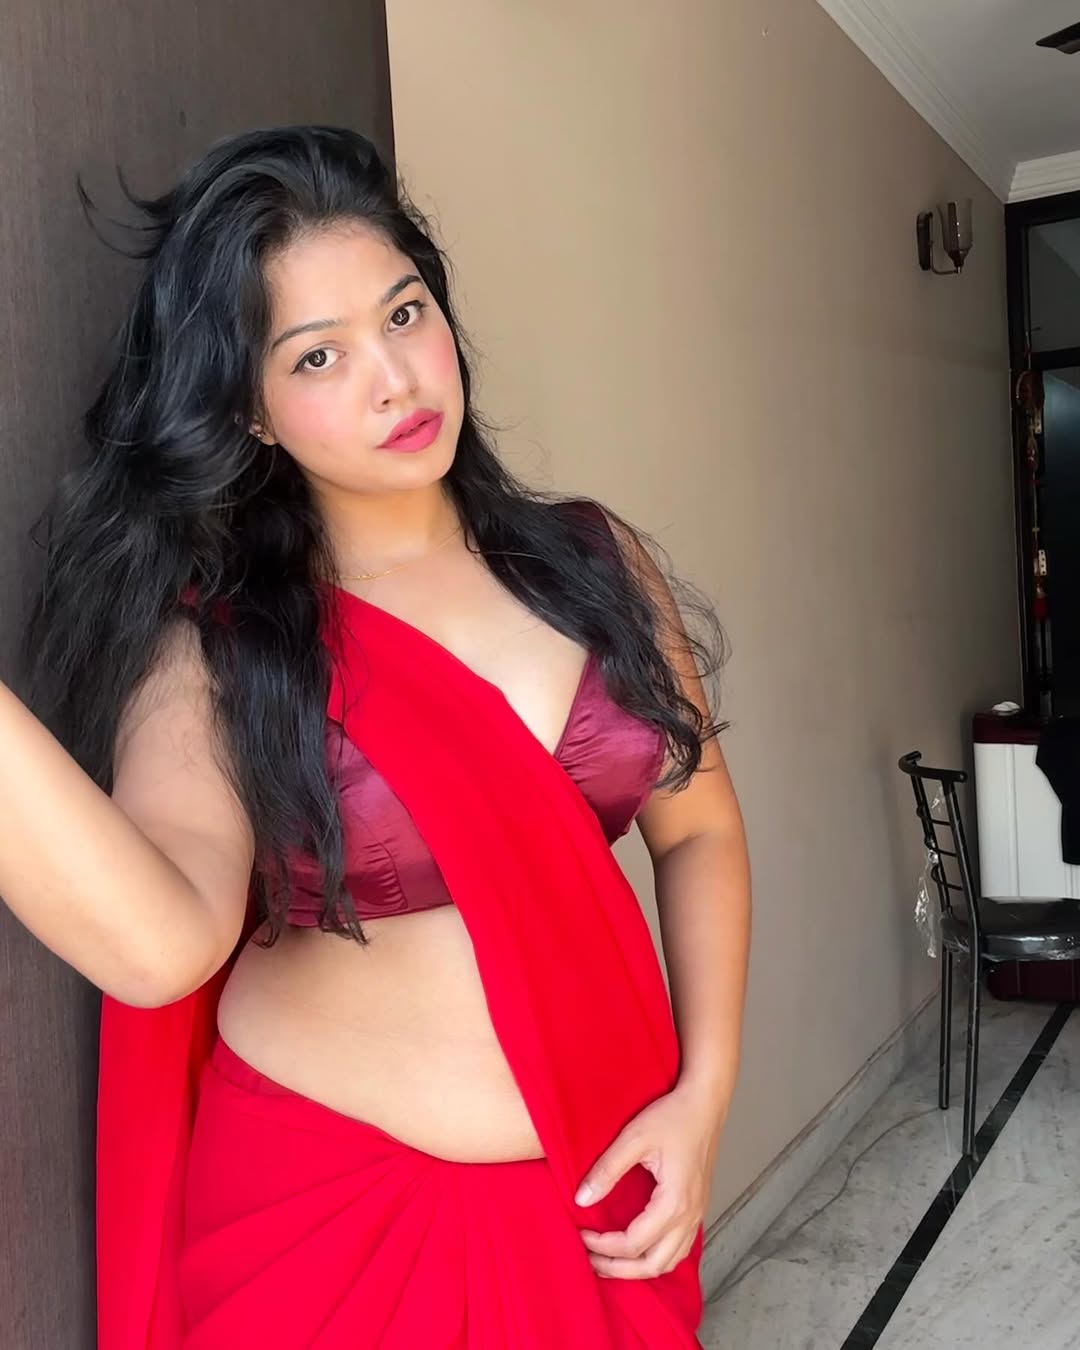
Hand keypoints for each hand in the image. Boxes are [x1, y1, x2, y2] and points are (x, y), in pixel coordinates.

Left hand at [574, 1082, 725, 1279]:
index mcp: (675, 1202)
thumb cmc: (672, 1117)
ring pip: (669, 1262)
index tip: (582, 1233)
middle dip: (620, 1269)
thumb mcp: (634, 1138)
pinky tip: (638, 1247)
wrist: (704, 1104)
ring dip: (638, 1268)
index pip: (634, 1243)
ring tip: (610, 1259)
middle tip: (591, 1260)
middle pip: (654, 1265)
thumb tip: (581, 1199)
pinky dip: (656, 1257)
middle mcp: (690, 1216)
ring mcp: (697, 1215)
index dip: (604, 1245)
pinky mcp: (697, 1208)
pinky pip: (679, 1248)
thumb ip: (607, 1170)